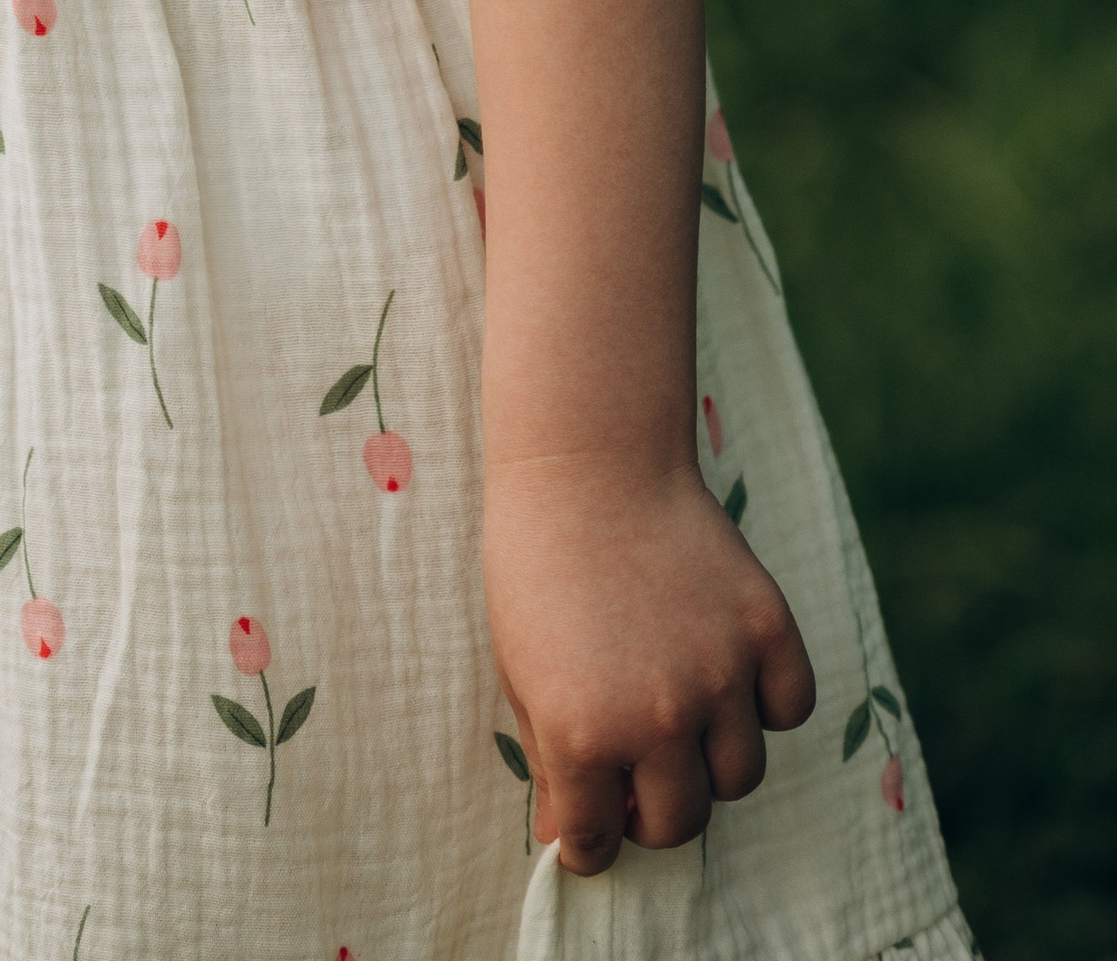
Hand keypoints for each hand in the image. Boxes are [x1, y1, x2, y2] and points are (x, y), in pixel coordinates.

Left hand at [487, 451, 814, 871]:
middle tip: (634, 775)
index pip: (596, 842)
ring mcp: (721, 676)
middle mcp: (658, 718)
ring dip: (708, 764)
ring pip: (738, 777)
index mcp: (581, 734)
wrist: (588, 464)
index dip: (588, 843)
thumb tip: (565, 836)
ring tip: (677, 716)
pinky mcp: (767, 630)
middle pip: (678, 823)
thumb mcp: (518, 669)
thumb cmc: (536, 564)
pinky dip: (766, 705)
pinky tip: (728, 673)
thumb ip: (549, 760)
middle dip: (650, 812)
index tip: (588, 831)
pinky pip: (789, 710)